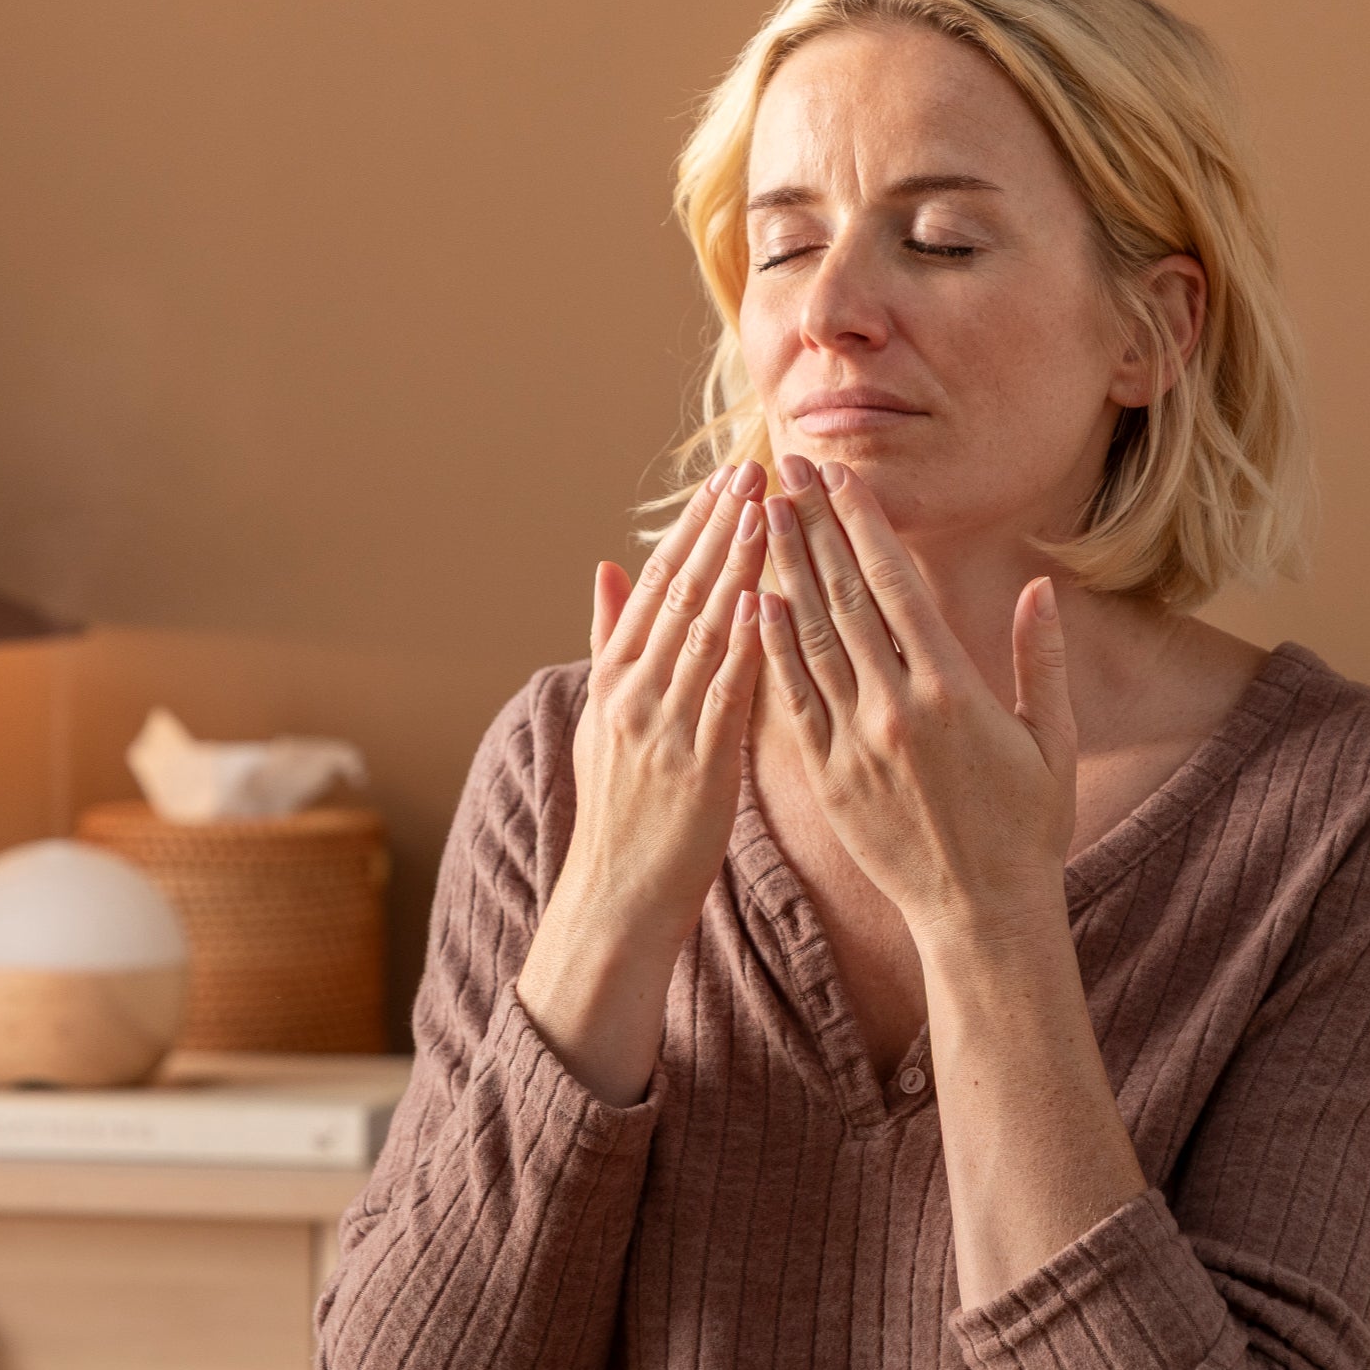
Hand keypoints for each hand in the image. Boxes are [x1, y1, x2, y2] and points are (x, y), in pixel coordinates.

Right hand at [516, 460, 767, 1098]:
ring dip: (737, 568)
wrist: (614, 900)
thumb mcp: (602, 719)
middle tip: (755, 469)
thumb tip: (608, 568)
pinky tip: (768, 602)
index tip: (725, 480)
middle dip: (721, 529)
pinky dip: (744, 646)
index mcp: (617, 678)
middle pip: (682, 594)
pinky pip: (723, 695)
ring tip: (766, 512)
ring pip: (704, 632)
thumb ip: (611, 642)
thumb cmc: (622, 810)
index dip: (694, 529)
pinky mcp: (697, 767)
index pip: (660, 585)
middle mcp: (636, 693)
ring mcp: (663, 727)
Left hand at [758, 455, 1076, 948]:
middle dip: (814, 526)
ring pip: (809, 639)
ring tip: (762, 517)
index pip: (898, 586)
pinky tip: (751, 602)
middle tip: (785, 469)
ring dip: (782, 571)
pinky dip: (769, 649)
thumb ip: (1040, 659)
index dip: (864, 525)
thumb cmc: (1027, 826)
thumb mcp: (1054, 740)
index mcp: (954, 690)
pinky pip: (789, 701)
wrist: (981, 913)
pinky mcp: (827, 778)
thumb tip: (1041, 585)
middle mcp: (897, 708)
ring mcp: (855, 743)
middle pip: (844, 598)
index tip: (841, 477)